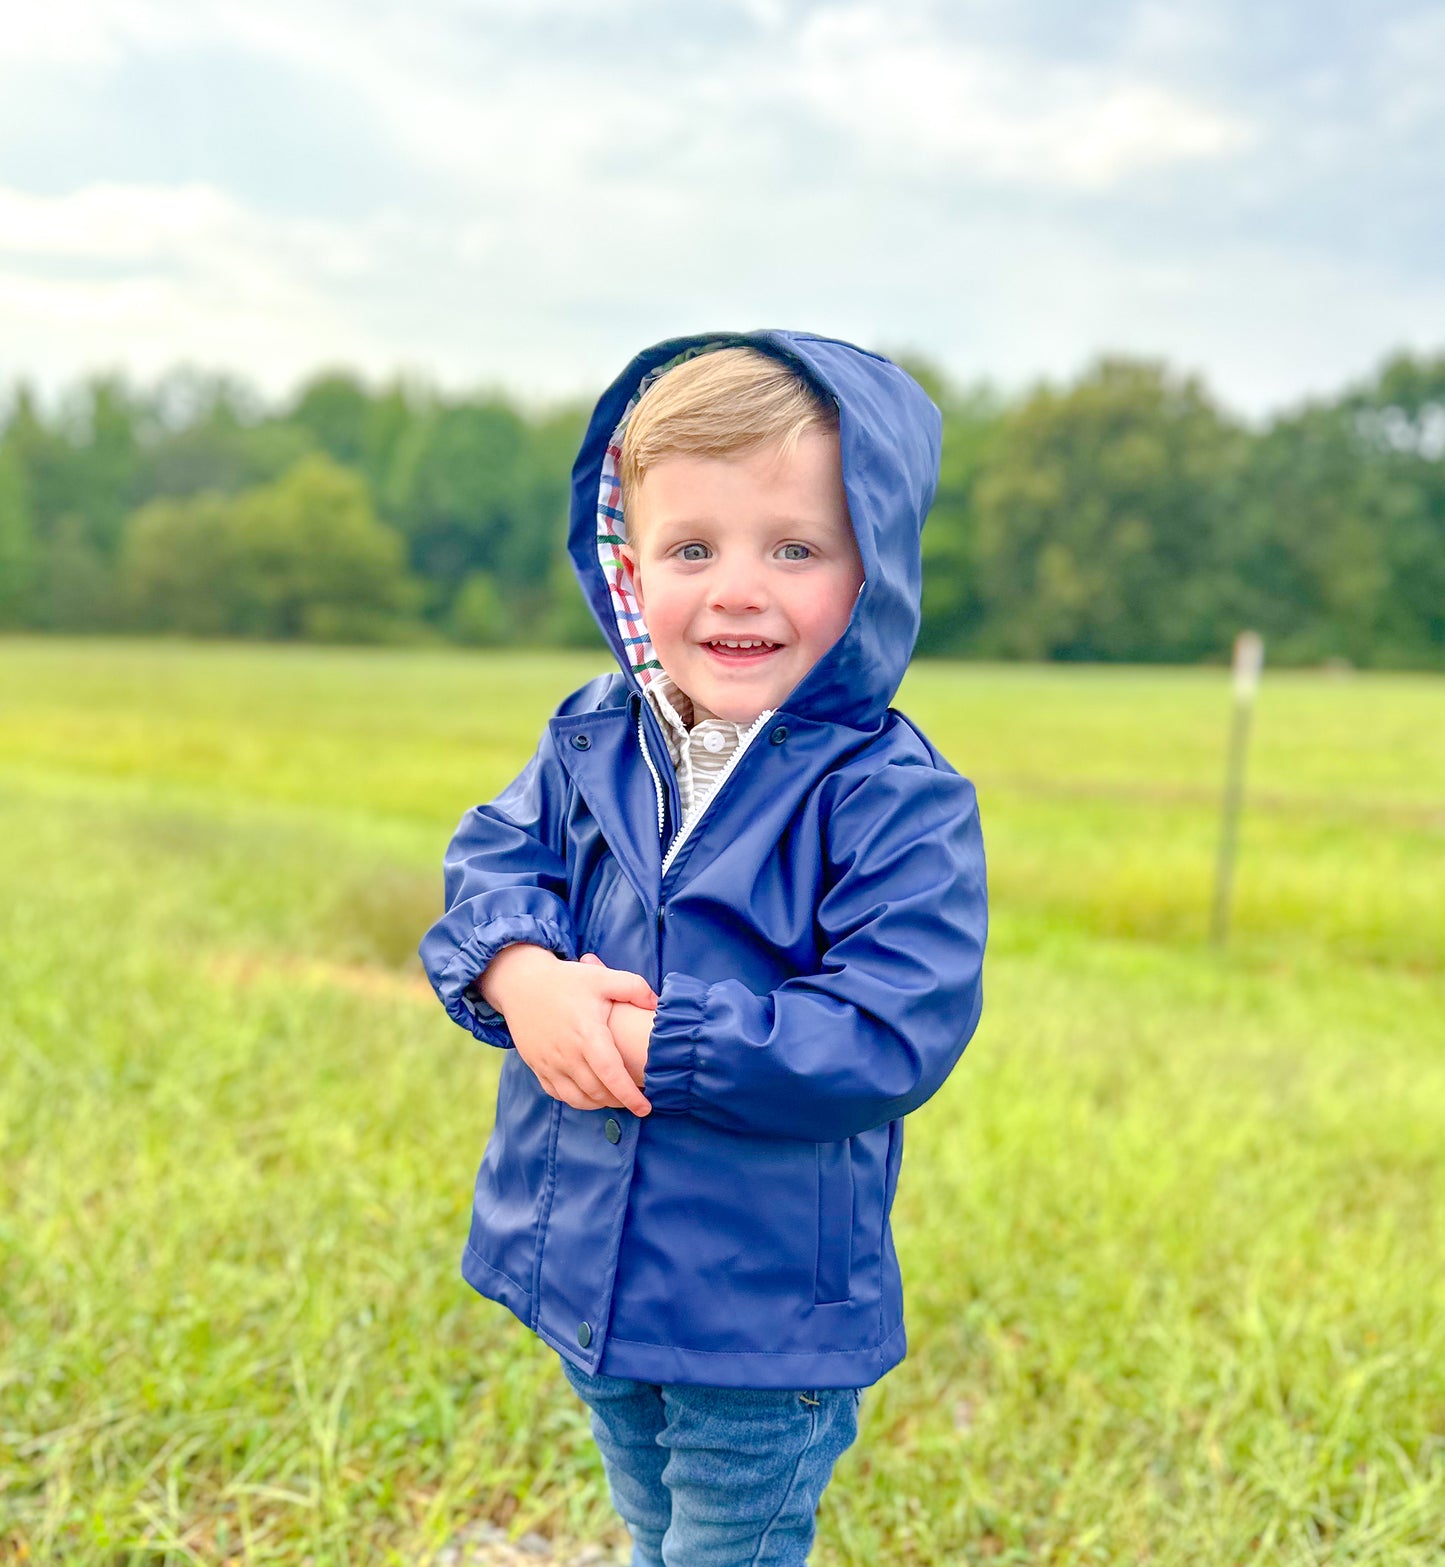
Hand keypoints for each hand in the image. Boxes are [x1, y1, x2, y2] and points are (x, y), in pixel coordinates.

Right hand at [476, 944, 655, 1114]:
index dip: (630, 1095)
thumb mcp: (603, 977)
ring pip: (578, 1099)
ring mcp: (549, 1063)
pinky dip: (577, 1100)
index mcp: (587, 1034)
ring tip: (615, 1098)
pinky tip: (590, 1094)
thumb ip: (635, 988)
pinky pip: (558, 1094)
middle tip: (635, 1099)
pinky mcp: (537, 1066)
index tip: (645, 1107)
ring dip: (600, 1104)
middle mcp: (567, 1053)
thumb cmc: (567, 980)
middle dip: (619, 1101)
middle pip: (597, 1092)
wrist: (522, 983)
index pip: (612, 1074)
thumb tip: (657, 1005)